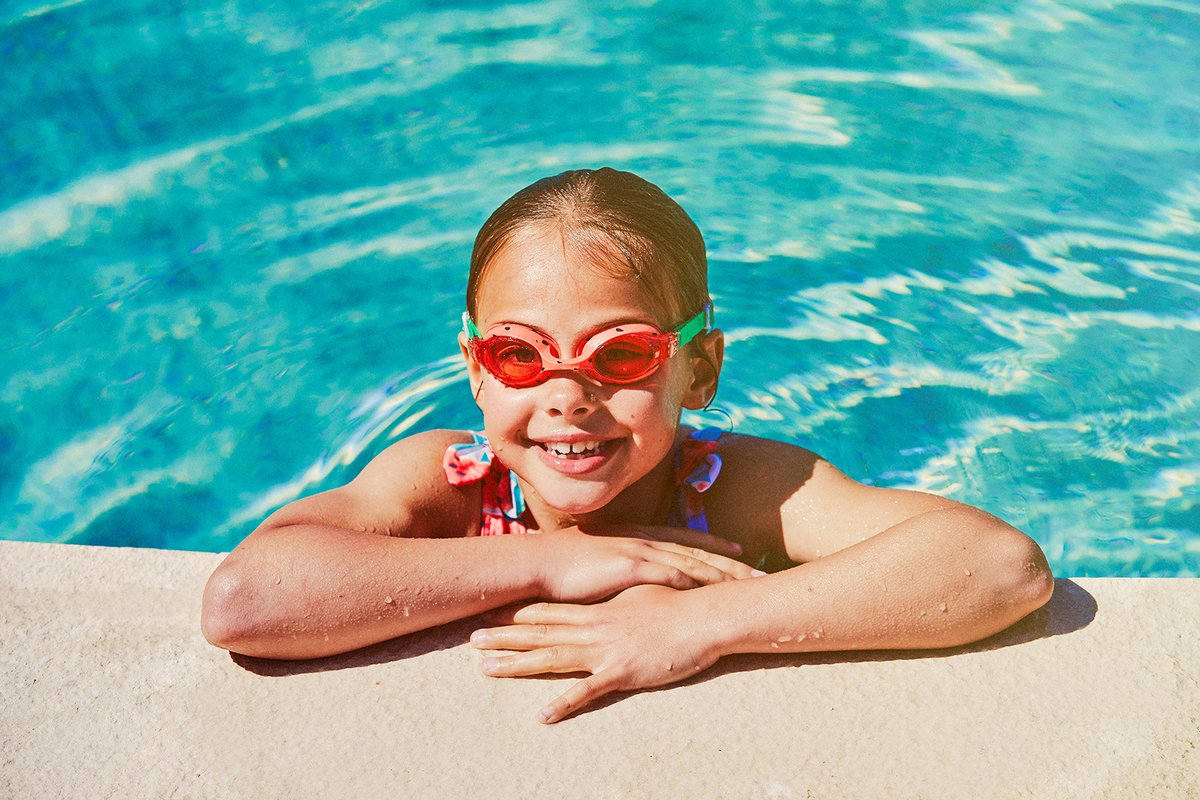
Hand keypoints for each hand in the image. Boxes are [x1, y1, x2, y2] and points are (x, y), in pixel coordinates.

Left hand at [470, 584, 720, 722]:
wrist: (704, 615)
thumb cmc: (678, 605)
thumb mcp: (641, 597)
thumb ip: (618, 603)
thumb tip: (606, 606)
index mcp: (598, 611)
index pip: (549, 611)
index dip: (517, 616)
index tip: (491, 616)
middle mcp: (595, 628)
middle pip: (540, 632)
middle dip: (504, 638)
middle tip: (471, 640)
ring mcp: (605, 649)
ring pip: (552, 657)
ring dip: (517, 664)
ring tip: (486, 669)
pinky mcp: (622, 671)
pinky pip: (587, 691)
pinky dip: (563, 703)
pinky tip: (542, 716)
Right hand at [533, 525, 760, 602]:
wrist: (535, 563)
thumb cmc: (561, 566)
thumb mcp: (598, 561)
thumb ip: (619, 564)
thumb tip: (630, 574)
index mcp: (637, 535)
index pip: (686, 539)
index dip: (715, 544)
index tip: (741, 551)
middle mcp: (643, 538)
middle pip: (698, 549)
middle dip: (731, 561)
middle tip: (761, 570)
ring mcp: (637, 550)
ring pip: (692, 561)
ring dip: (723, 572)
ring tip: (750, 583)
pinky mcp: (628, 566)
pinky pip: (670, 574)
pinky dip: (694, 580)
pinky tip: (714, 588)